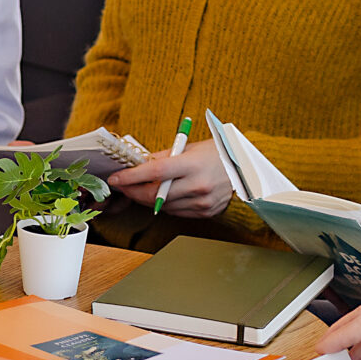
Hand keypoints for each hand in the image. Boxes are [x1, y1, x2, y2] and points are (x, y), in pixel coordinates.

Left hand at [106, 140, 232, 216]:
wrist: (245, 168)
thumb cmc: (216, 153)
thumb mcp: (188, 147)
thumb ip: (163, 157)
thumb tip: (138, 164)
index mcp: (192, 164)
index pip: (154, 171)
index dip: (131, 176)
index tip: (116, 178)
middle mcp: (197, 185)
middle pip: (154, 194)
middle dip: (133, 191)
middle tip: (122, 186)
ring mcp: (201, 201)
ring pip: (162, 206)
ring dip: (146, 199)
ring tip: (140, 189)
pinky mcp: (204, 212)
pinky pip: (176, 211)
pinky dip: (164, 204)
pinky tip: (162, 195)